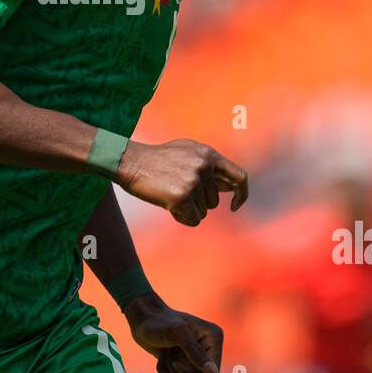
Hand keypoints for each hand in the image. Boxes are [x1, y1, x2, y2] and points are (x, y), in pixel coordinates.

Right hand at [114, 139, 248, 225]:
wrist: (130, 162)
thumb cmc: (156, 160)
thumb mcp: (186, 152)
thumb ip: (208, 165)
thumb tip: (229, 186)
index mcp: (208, 154)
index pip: (239, 177)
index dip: (241, 194)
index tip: (234, 206)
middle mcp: (204, 166)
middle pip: (214, 202)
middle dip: (197, 202)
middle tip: (176, 191)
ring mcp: (194, 181)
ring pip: (203, 212)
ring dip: (188, 210)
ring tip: (169, 194)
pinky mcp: (182, 197)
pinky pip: (193, 220)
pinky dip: (181, 218)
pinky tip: (168, 205)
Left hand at [125, 294, 223, 372]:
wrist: (142, 320)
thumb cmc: (159, 322)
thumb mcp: (177, 334)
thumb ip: (196, 352)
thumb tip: (213, 372)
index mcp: (214, 338)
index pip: (212, 372)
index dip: (192, 371)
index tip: (176, 360)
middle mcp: (209, 348)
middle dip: (180, 369)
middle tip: (169, 352)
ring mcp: (196, 357)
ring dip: (171, 371)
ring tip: (165, 353)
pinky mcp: (184, 363)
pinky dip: (166, 372)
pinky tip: (161, 357)